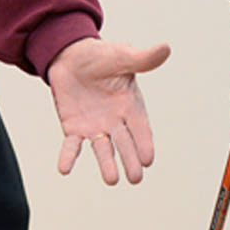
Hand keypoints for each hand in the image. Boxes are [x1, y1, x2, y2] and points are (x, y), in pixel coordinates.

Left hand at [48, 36, 170, 185]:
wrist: (71, 57)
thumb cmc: (101, 57)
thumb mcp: (122, 56)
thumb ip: (142, 58)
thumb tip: (166, 48)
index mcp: (131, 105)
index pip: (140, 128)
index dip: (144, 143)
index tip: (148, 160)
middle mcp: (115, 121)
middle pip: (125, 143)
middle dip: (130, 160)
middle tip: (135, 178)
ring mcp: (94, 126)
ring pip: (102, 149)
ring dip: (106, 164)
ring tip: (112, 180)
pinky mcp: (74, 128)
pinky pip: (72, 145)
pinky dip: (68, 157)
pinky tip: (64, 169)